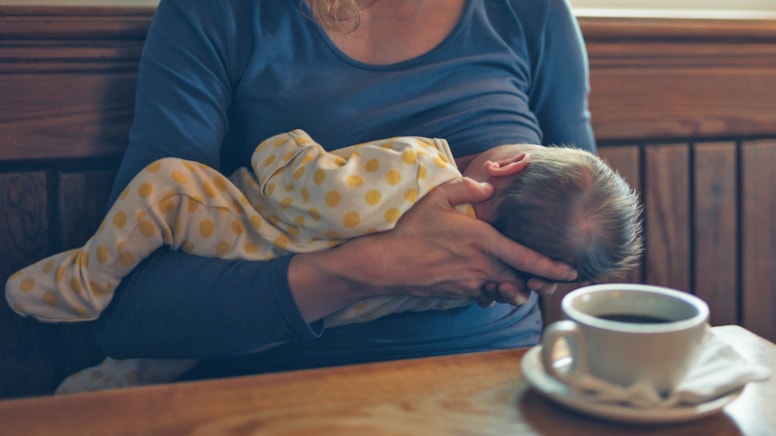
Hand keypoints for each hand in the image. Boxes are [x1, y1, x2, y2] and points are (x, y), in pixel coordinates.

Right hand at [288, 176, 576, 322]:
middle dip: (536, 283)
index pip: (527, 257)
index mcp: (483, 241)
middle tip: (547, 282)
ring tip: (517, 284)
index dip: (552, 267)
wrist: (386, 262)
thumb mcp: (437, 197)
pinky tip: (484, 282)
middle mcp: (481, 265)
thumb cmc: (411, 228)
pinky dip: (489, 291)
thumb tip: (488, 186)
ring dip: (513, 289)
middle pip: (520, 280)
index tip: (571, 271)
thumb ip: (467, 188)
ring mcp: (469, 283)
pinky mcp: (457, 294)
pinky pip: (482, 295)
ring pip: (503, 292)